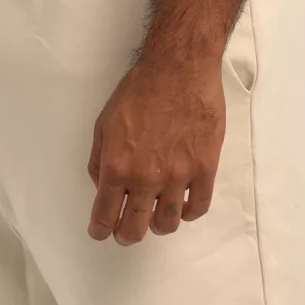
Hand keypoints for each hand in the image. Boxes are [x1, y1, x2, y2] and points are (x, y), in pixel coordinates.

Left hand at [87, 55, 225, 243]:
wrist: (179, 69)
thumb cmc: (140, 90)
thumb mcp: (104, 123)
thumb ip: (100, 159)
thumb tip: (102, 186)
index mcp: (117, 166)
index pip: (105, 214)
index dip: (100, 230)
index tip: (101, 232)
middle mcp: (146, 177)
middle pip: (135, 228)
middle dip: (126, 235)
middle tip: (126, 232)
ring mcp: (178, 176)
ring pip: (167, 224)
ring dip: (157, 225)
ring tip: (155, 216)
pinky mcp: (204, 168)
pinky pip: (197, 207)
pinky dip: (188, 213)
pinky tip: (182, 206)